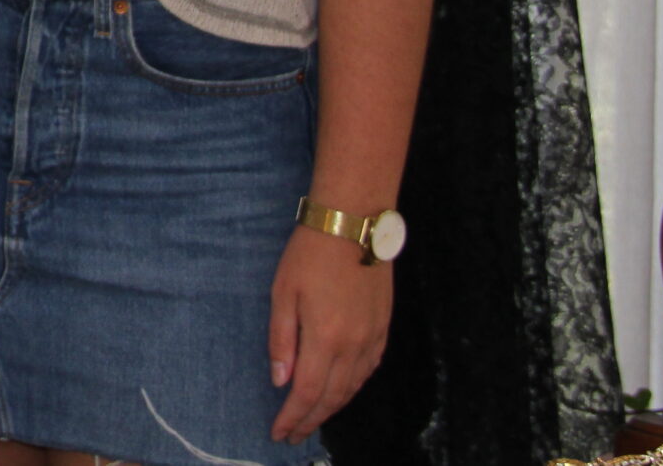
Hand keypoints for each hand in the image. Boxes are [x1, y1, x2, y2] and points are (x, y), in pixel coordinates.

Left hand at [268, 224, 391, 441]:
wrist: (353, 226)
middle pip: (332, 397)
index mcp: (325, 339)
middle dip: (311, 420)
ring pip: (353, 387)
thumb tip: (280, 380)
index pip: (308, 392)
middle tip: (293, 435)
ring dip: (332, 408)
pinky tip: (343, 392)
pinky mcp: (383, 328)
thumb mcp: (282, 293)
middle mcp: (354, 346)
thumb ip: (282, 340)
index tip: (280, 432)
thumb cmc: (309, 255)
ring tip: (313, 420)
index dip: (293, 417)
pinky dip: (353, 388)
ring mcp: (372, 338)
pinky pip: (369, 370)